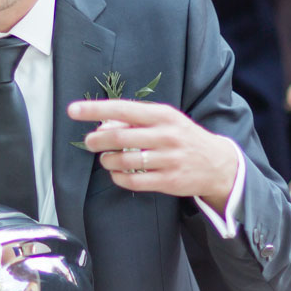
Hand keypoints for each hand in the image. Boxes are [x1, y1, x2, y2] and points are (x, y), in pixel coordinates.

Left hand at [70, 99, 238, 210]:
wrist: (217, 163)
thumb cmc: (184, 138)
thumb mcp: (165, 121)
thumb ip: (136, 122)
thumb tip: (103, 125)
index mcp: (163, 115)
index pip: (123, 109)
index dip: (95, 109)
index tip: (74, 110)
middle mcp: (166, 135)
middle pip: (120, 138)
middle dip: (97, 140)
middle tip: (90, 142)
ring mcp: (168, 159)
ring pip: (125, 161)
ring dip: (107, 161)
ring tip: (106, 159)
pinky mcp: (169, 181)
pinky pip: (134, 182)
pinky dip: (119, 178)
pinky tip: (117, 174)